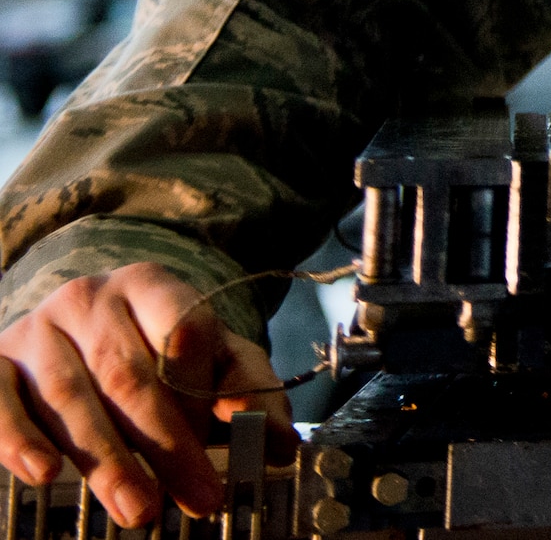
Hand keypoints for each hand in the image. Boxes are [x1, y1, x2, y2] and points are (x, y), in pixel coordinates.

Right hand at [0, 264, 293, 524]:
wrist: (68, 330)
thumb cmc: (149, 349)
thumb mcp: (207, 356)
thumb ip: (246, 389)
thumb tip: (279, 444)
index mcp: (151, 286)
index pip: (183, 323)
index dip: (202, 380)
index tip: (227, 427)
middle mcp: (90, 300)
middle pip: (129, 373)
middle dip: (166, 442)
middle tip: (197, 496)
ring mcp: (38, 330)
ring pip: (71, 397)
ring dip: (107, 461)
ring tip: (140, 508)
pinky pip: (1, 402)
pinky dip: (20, 440)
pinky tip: (45, 474)